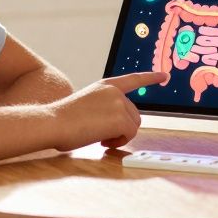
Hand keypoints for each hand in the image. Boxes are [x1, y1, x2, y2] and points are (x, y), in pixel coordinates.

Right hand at [50, 71, 168, 150]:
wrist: (53, 122)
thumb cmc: (63, 120)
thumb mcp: (87, 106)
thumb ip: (104, 108)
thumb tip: (117, 124)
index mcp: (105, 86)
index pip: (133, 79)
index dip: (150, 78)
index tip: (164, 75)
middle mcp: (115, 91)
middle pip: (134, 114)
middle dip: (122, 128)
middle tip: (101, 135)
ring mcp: (119, 103)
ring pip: (133, 126)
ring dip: (120, 135)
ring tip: (99, 137)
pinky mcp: (121, 118)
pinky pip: (130, 134)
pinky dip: (119, 142)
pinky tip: (103, 142)